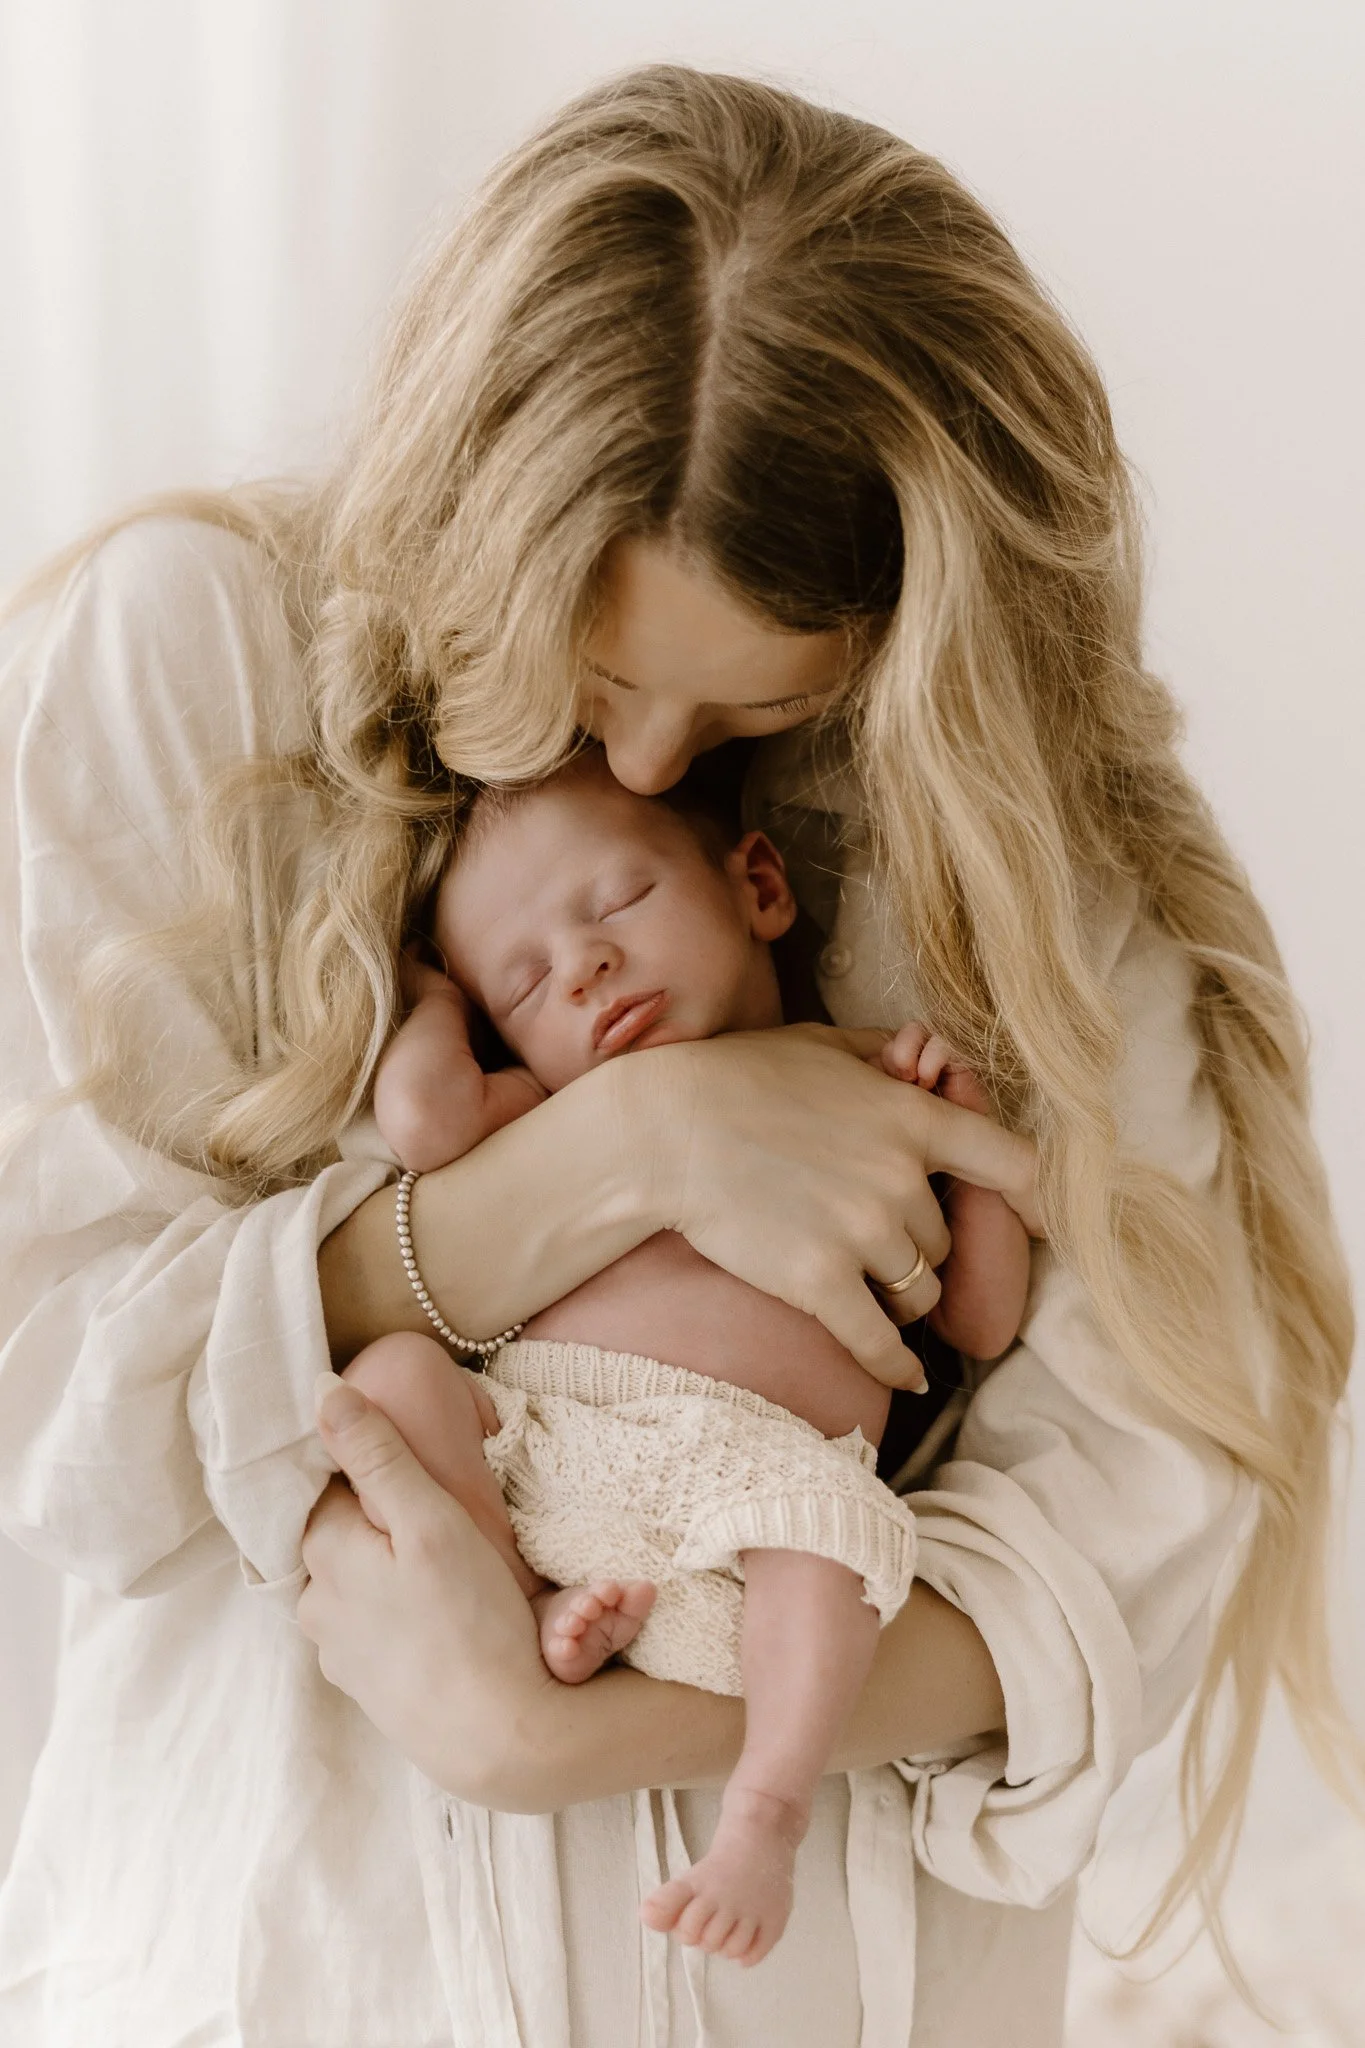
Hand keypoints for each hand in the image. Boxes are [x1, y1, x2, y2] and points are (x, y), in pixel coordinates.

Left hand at [298, 1376, 558, 1804]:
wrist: (500, 1736)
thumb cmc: (472, 1618)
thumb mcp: (429, 1518)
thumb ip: (375, 1453)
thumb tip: (321, 1390)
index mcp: (322, 1554)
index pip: (329, 1484)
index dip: (373, 1468)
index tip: (420, 1470)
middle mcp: (314, 1605)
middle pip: (340, 1534)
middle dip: (381, 1520)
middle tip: (444, 1518)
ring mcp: (338, 1653)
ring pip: (355, 1582)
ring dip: (389, 1568)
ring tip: (449, 1568)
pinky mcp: (366, 1687)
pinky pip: (373, 1626)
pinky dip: (399, 1612)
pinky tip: (441, 1615)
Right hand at [617, 1023, 1038, 1388]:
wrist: (662, 1132)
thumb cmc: (736, 1078)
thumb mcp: (822, 1046)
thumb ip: (886, 1055)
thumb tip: (928, 1054)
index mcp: (912, 1119)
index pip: (1013, 1166)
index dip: (1032, 1199)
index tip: (1035, 1222)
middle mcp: (900, 1180)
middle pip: (946, 1240)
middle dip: (919, 1243)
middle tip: (873, 1234)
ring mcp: (861, 1235)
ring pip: (919, 1292)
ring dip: (901, 1293)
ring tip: (867, 1283)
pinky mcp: (819, 1283)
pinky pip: (880, 1342)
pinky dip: (896, 1365)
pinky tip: (904, 1378)